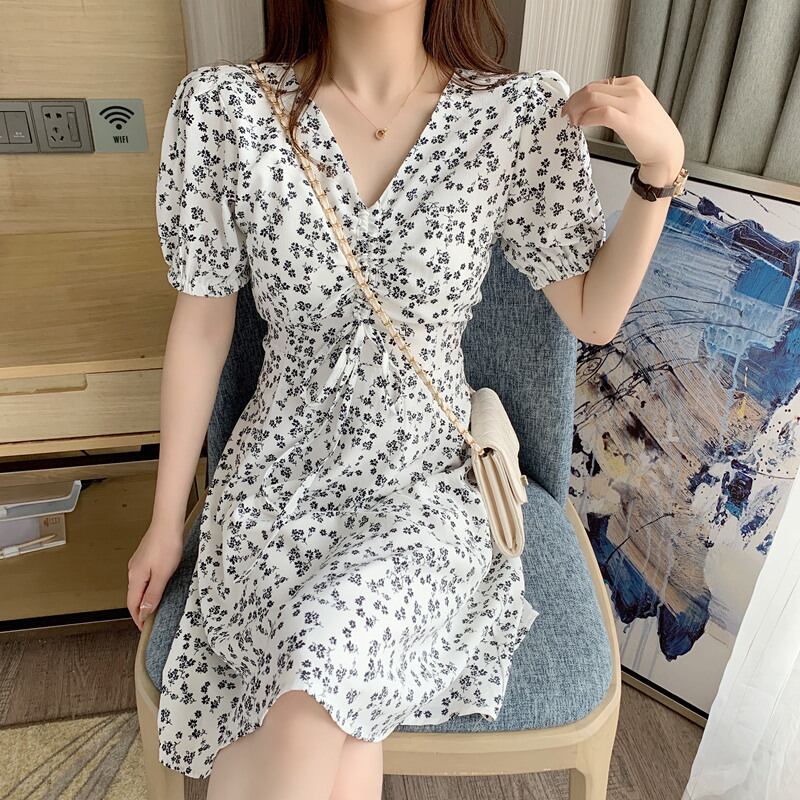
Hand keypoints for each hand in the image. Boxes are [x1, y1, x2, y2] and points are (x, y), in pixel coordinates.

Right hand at [127, 519, 184, 631]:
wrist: (167, 523)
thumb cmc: (166, 545)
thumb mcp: (162, 575)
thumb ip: (153, 594)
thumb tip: (144, 611)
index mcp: (135, 577)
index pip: (132, 604)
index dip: (138, 618)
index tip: (143, 628)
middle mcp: (133, 570)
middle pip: (133, 596)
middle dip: (140, 610)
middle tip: (149, 621)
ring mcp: (138, 563)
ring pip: (138, 587)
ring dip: (144, 598)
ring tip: (153, 607)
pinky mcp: (144, 557)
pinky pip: (143, 578)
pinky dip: (147, 587)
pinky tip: (156, 587)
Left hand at [560, 74, 684, 182]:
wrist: (667, 150)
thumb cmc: (651, 134)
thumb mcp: (635, 108)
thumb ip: (617, 102)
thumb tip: (591, 105)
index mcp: (633, 84)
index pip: (598, 84)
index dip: (579, 95)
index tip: (571, 107)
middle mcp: (632, 90)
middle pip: (592, 88)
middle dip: (573, 101)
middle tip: (566, 114)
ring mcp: (631, 104)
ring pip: (593, 97)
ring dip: (576, 109)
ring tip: (572, 121)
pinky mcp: (628, 121)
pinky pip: (600, 113)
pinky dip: (586, 118)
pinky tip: (581, 125)